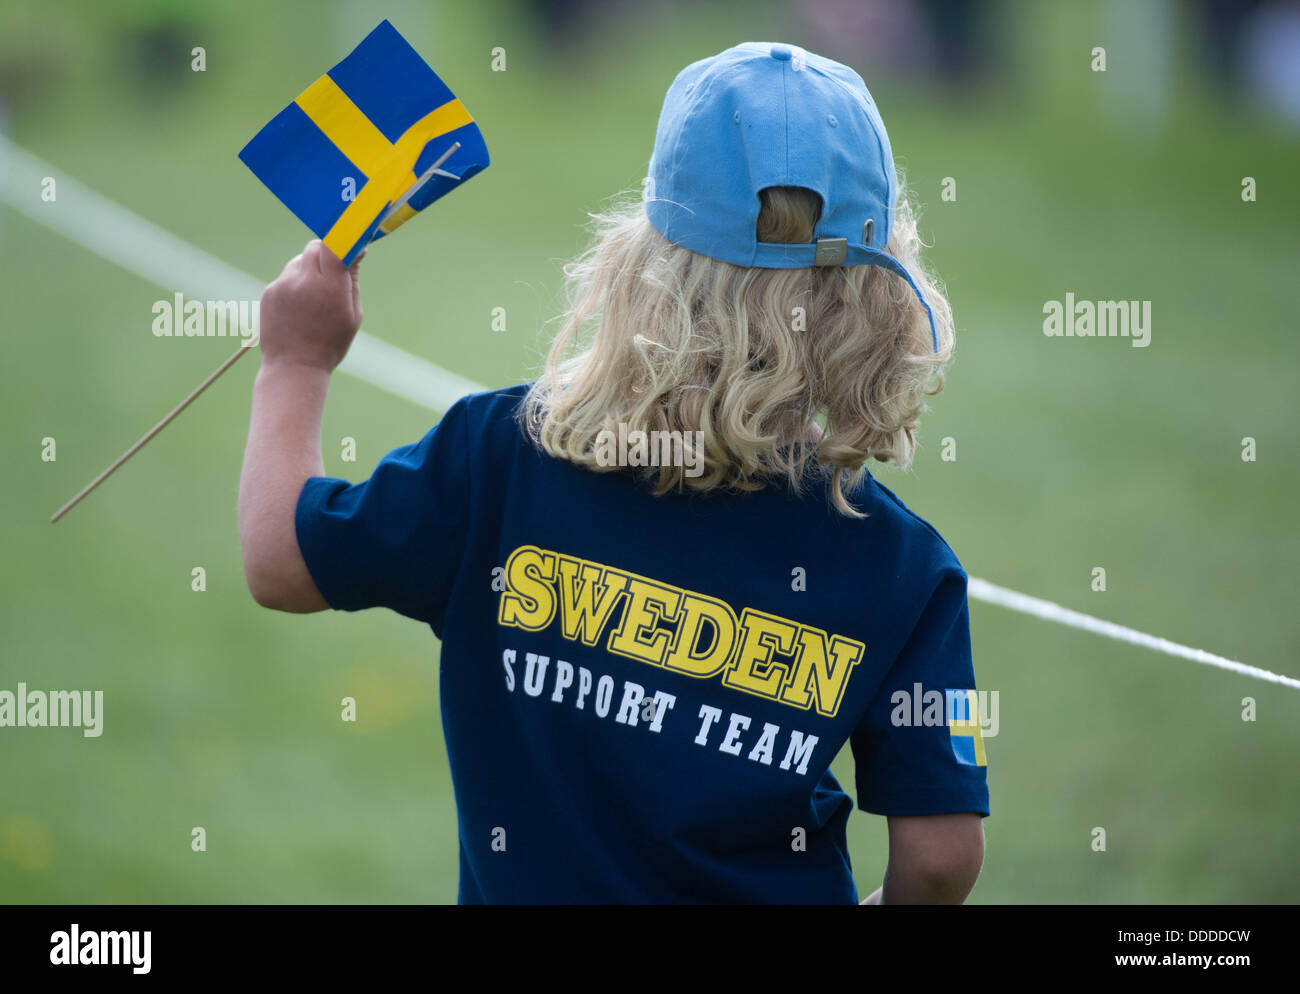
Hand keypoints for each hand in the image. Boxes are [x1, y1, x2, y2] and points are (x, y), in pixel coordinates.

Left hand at [257, 239, 363, 371]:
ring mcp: (283, 285)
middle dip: (325, 254)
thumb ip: (352, 279)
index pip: (334, 244)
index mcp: (330, 287)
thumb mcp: (352, 315)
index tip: (351, 247)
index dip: (343, 241)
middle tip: (333, 275)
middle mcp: (304, 280)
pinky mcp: (269, 291)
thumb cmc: (330, 344)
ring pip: (299, 262)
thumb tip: (356, 250)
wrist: (293, 368)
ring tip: (313, 302)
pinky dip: (295, 286)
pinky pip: (287, 277)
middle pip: (315, 247)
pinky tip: (299, 310)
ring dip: (309, 272)